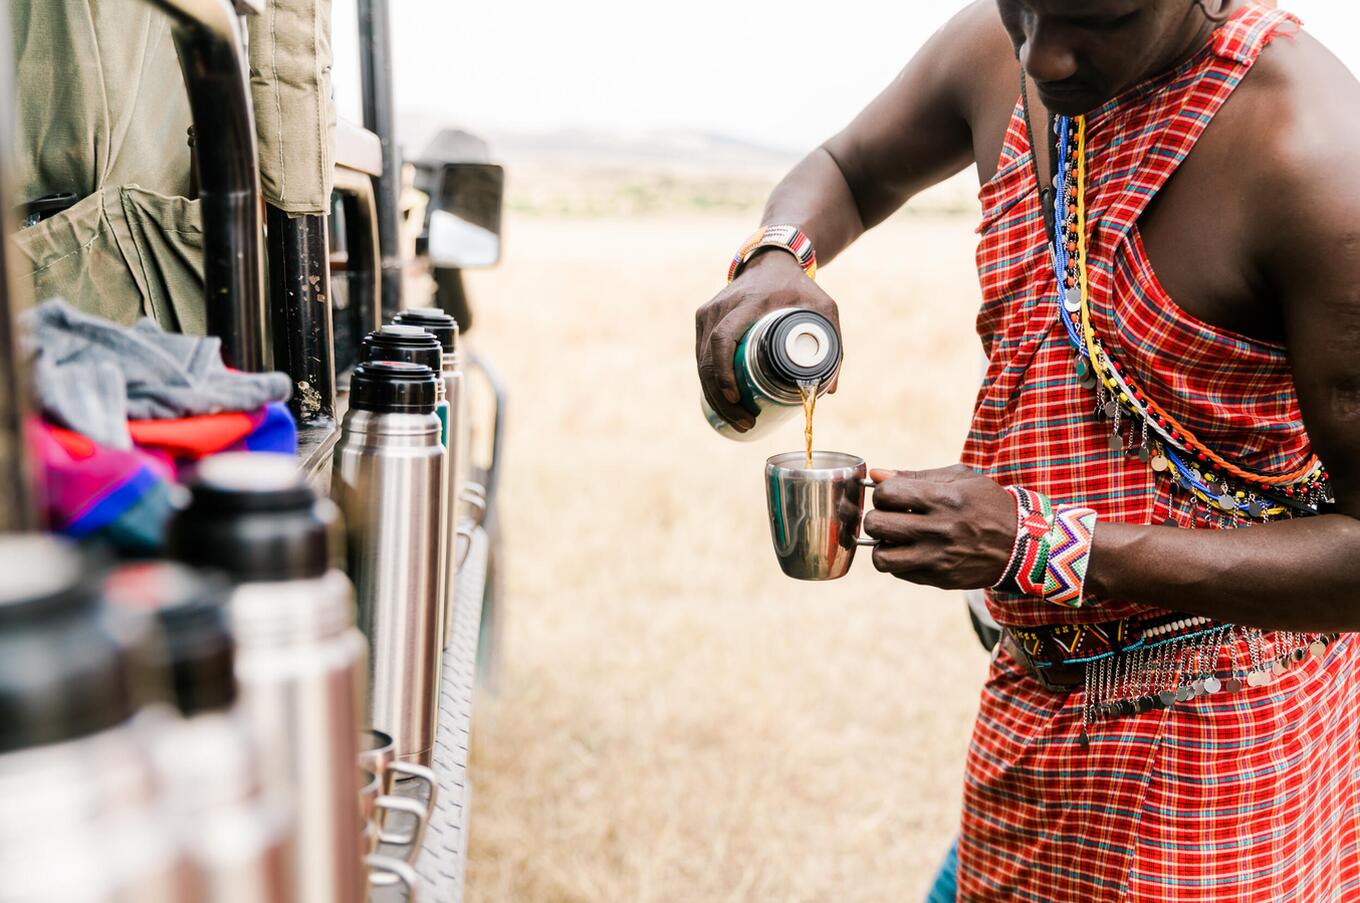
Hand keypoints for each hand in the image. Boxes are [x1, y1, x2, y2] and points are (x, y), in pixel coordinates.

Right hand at [694, 250, 841, 431]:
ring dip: (714, 395)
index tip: (735, 397)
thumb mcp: (824, 309)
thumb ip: (834, 345)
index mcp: (747, 302)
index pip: (723, 338)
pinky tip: (722, 403)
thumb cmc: (799, 287)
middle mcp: (720, 306)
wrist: (771, 260)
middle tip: (744, 421)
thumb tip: (828, 392)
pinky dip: (710, 382)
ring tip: (736, 419)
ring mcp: (708, 312)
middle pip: (708, 358)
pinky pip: (701, 355)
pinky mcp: (703, 319)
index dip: (724, 371)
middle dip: (721, 397)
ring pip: (700, 361)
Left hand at [862, 465, 1015, 589]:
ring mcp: (938, 557)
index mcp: (943, 498)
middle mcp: (939, 529)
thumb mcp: (961, 478)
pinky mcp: (939, 578)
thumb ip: (916, 475)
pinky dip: (897, 561)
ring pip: (881, 557)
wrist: (1023, 545)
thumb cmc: (988, 504)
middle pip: (877, 524)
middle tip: (890, 516)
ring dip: (882, 545)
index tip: (892, 496)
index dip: (882, 493)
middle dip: (877, 517)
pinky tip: (911, 551)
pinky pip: (898, 572)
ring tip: (895, 538)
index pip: (887, 494)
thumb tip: (876, 476)